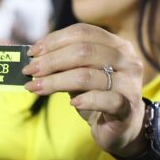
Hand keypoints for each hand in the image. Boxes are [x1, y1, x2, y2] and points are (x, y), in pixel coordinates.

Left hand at [22, 23, 146, 156]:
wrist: (122, 127)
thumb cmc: (98, 95)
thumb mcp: (81, 74)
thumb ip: (64, 63)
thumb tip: (33, 57)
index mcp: (117, 45)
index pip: (83, 33)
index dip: (55, 40)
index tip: (33, 52)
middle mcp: (127, 61)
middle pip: (83, 51)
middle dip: (51, 61)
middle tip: (30, 71)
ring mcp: (129, 84)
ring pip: (87, 76)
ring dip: (55, 82)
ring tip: (36, 87)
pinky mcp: (128, 108)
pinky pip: (104, 100)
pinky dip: (85, 100)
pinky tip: (71, 103)